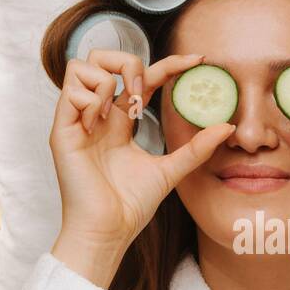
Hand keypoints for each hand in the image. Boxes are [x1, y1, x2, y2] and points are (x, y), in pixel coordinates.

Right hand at [49, 49, 233, 285]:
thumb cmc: (131, 206)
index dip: (167, 63)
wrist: (108, 232)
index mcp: (119, 121)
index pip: (141, 77)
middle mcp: (97, 115)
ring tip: (116, 110)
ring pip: (79, 66)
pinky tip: (97, 125)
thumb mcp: (171, 170)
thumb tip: (227, 126)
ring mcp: (77, 120)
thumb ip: (196, 147)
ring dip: (105, 79)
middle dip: (126, 62)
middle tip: (141, 94)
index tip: (197, 61)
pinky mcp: (62, 131)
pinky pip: (70, 92)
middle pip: (100, 57)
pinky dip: (90, 100)